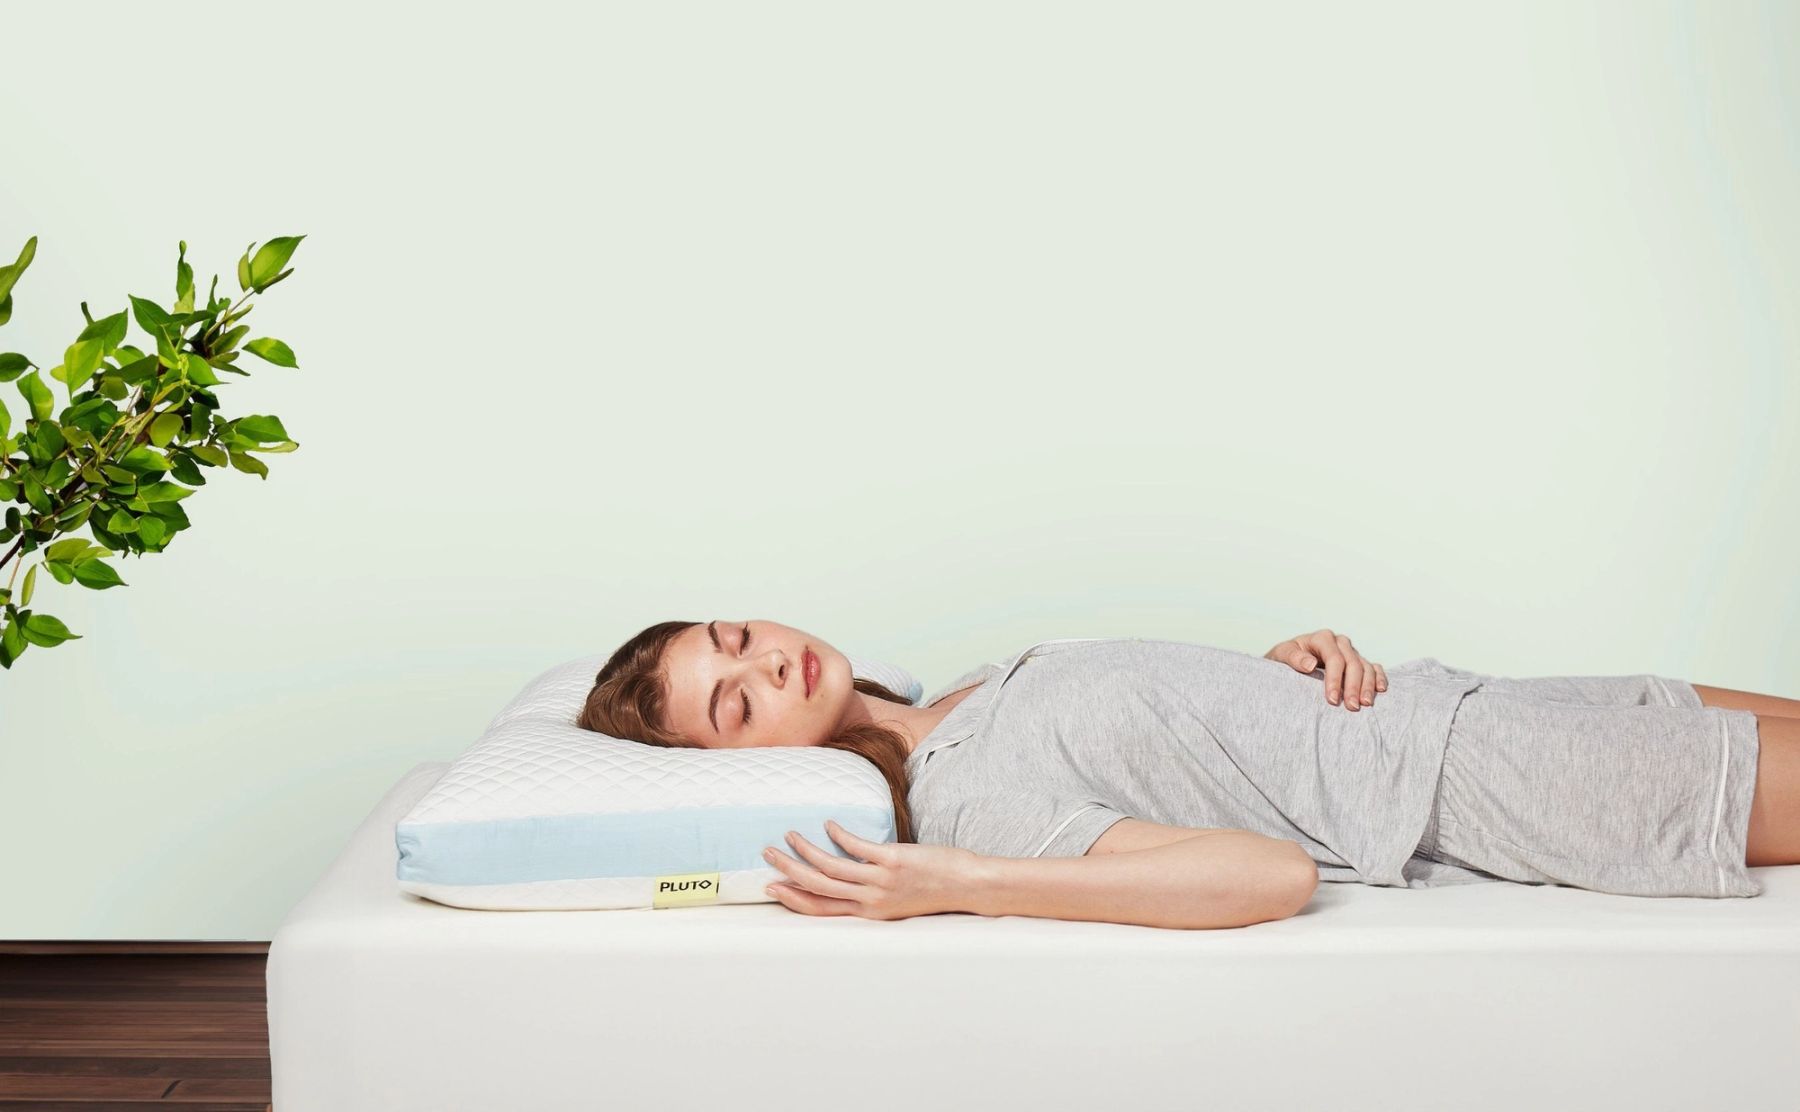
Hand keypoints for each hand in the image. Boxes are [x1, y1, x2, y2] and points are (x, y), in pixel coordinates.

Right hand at [761, 819, 975, 919]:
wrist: (968, 887)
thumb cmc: (935, 891)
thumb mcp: (898, 902)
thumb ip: (873, 893)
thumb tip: (852, 875)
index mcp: (869, 913)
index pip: (821, 908)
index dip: (793, 898)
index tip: (771, 888)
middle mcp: (870, 900)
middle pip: (818, 887)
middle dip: (788, 871)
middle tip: (768, 854)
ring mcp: (880, 881)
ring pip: (831, 868)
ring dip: (805, 850)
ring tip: (790, 834)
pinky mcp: (893, 860)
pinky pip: (856, 847)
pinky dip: (838, 835)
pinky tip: (829, 823)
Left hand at [1264, 628, 1387, 710]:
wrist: (1288, 662)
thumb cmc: (1283, 659)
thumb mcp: (1281, 655)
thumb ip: (1293, 657)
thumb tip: (1310, 664)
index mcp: (1322, 638)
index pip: (1334, 658)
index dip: (1335, 679)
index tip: (1332, 700)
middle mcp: (1339, 642)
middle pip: (1352, 663)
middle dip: (1353, 686)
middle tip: (1352, 707)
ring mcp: (1351, 651)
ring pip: (1365, 666)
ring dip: (1368, 686)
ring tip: (1366, 704)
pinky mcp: (1358, 661)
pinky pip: (1373, 667)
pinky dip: (1379, 677)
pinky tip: (1381, 690)